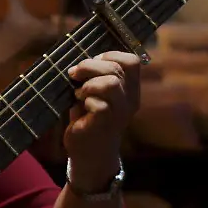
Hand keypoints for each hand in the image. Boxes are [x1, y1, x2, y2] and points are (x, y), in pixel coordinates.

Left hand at [64, 51, 141, 190]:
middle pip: (116, 68)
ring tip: (79, 92)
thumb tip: (81, 55)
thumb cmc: (88, 117)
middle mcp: (130, 99)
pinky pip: (99, 103)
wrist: (88, 152)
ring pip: (111, 83)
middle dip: (90, 65)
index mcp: (130, 88)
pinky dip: (85, 100)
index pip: (132, 61)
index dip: (110, 54)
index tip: (92, 61)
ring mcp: (120, 112)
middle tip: (75, 74)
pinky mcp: (106, 123)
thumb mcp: (94, 92)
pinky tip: (80, 106)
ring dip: (89, 83)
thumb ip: (95, 75)